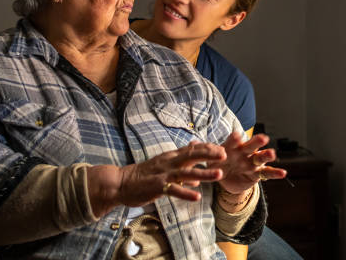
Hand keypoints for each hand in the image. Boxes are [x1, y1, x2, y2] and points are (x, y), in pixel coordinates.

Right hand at [88, 141, 225, 215]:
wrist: (120, 182)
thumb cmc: (143, 176)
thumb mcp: (163, 167)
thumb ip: (180, 170)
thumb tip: (197, 178)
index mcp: (172, 157)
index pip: (193, 149)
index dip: (208, 148)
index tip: (223, 148)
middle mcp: (169, 162)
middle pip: (192, 155)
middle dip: (209, 154)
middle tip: (225, 154)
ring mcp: (163, 174)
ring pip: (187, 173)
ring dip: (204, 173)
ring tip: (219, 174)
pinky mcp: (157, 187)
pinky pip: (173, 190)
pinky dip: (185, 193)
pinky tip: (197, 197)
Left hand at [212, 132, 286, 193]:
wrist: (226, 178)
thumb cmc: (219, 164)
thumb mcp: (212, 159)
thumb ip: (210, 154)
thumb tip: (198, 146)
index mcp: (233, 146)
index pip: (234, 141)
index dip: (235, 139)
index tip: (237, 136)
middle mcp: (244, 152)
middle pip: (251, 146)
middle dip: (257, 142)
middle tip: (263, 138)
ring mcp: (252, 162)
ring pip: (260, 157)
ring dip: (266, 155)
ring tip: (272, 154)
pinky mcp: (257, 174)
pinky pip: (267, 173)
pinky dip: (275, 173)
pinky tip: (283, 173)